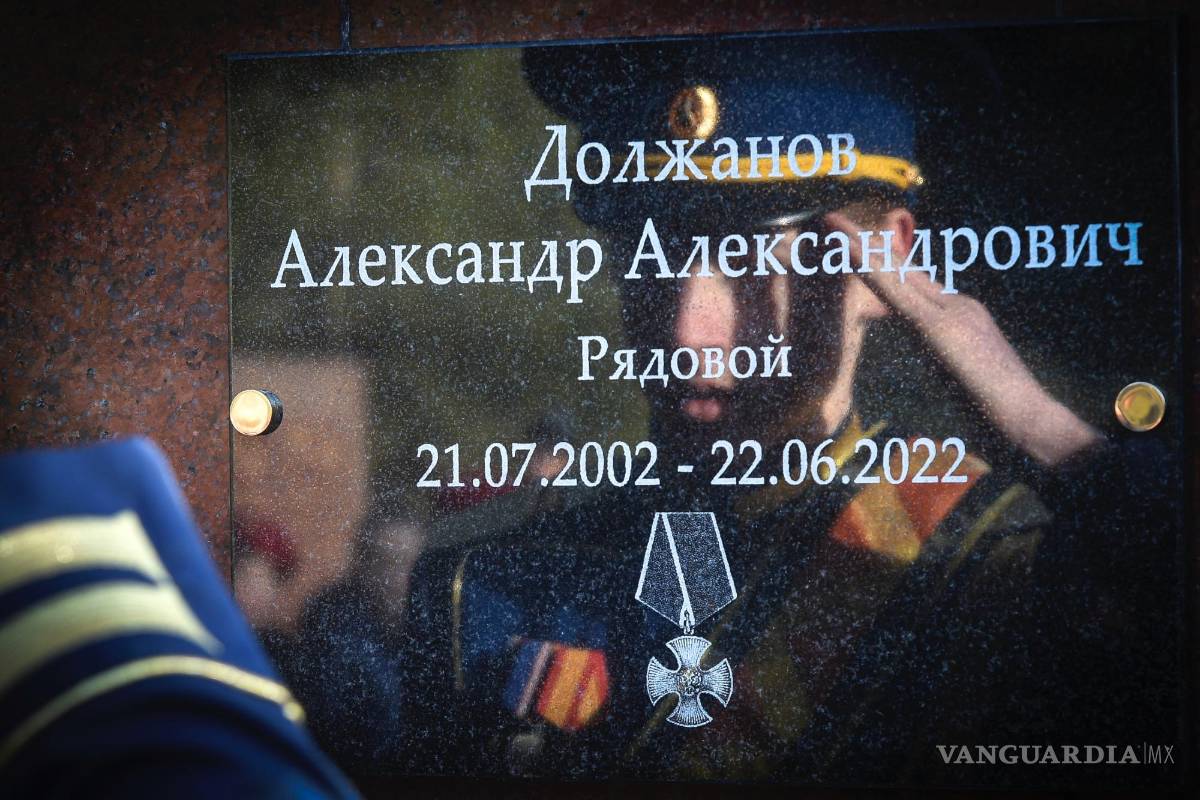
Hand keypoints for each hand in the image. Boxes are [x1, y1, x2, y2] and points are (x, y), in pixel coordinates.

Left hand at [826, 211, 1101, 466]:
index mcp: (960, 318)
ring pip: (894, 273)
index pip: (912, 285)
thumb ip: (946, 367)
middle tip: (833, 222)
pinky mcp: (938, 325)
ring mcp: (949, 311)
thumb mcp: (965, 384)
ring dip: (859, 246)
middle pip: (900, 270)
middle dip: (865, 246)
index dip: (882, 266)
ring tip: (830, 222)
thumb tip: (934, 367)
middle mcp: (956, 305)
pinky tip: (847, 250)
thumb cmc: (999, 415)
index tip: (856, 248)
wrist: (1028, 419)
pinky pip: (894, 291)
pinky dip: (869, 268)